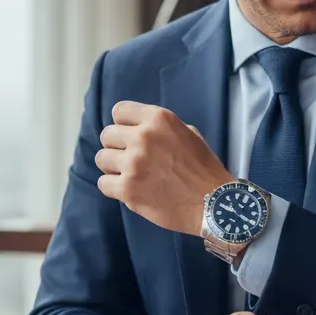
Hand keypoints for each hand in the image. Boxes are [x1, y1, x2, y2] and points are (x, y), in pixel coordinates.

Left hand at [95, 101, 231, 233]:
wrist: (213, 203)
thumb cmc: (204, 169)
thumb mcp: (188, 133)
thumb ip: (160, 128)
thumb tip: (135, 128)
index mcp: (159, 119)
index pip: (119, 111)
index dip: (123, 125)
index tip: (130, 136)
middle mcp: (143, 137)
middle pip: (107, 135)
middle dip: (117, 147)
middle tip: (131, 159)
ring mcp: (133, 163)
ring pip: (102, 158)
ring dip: (113, 167)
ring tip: (130, 175)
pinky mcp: (128, 189)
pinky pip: (103, 183)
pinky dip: (113, 188)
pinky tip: (129, 190)